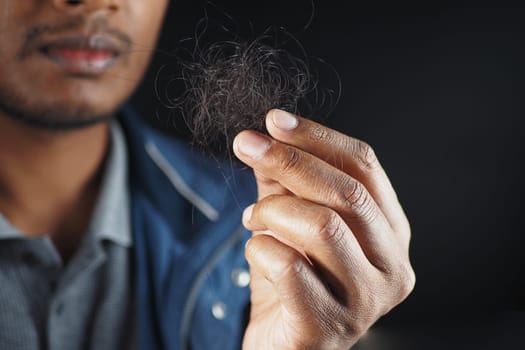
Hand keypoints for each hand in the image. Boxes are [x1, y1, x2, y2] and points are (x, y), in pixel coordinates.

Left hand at [233, 109, 414, 349]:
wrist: (283, 346)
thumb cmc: (294, 282)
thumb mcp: (293, 221)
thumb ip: (286, 181)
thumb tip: (267, 135)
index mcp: (391, 232)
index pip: (364, 167)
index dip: (317, 137)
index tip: (274, 121)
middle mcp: (391, 266)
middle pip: (347, 192)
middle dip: (290, 160)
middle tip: (247, 145)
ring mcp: (365, 301)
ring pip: (322, 226)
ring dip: (273, 211)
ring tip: (253, 219)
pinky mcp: (327, 328)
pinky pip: (288, 267)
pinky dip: (260, 249)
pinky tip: (257, 252)